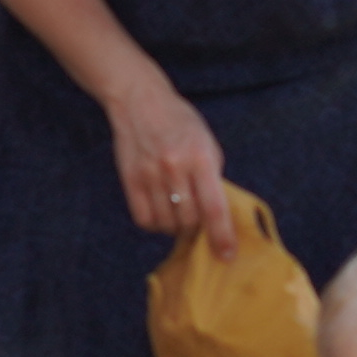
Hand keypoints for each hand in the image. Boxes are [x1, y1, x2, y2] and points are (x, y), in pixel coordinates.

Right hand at [104, 77, 228, 236]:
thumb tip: (218, 215)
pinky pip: (144, 219)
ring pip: (166, 223)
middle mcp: (175, 168)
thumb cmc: (181, 123)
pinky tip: (161, 211)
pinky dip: (155, 224)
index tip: (227, 255)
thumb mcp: (207, 143)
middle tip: (198, 220)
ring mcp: (150, 175)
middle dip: (197, 227)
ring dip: (176, 227)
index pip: (214, 208)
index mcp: (201, 158)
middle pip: (189, 220)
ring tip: (178, 212)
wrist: (140, 101)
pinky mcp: (130, 179)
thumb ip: (213, 177)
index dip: (222, 236)